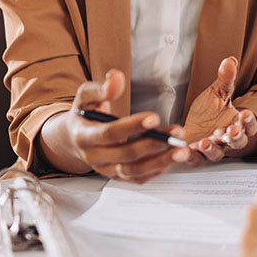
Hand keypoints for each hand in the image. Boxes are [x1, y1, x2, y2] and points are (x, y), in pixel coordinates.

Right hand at [39, 69, 199, 182]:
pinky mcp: (117, 176)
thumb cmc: (85, 114)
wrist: (73, 138)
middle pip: (126, 155)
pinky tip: (172, 158)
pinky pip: (138, 178)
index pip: (109, 134)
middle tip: (177, 133)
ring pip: (134, 171)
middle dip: (154, 144)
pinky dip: (157, 170)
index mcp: (84, 136)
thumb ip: (101, 88)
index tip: (154, 117)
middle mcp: (94, 157)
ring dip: (161, 161)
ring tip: (183, 150)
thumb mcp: (86, 96)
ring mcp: (106, 169)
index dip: (132, 127)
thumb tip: (116, 78)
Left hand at [182, 56, 256, 160]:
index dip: (249, 121)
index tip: (246, 113)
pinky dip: (191, 156)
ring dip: (212, 149)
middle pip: (237, 143)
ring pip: (217, 153)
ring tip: (205, 142)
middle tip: (231, 131)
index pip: (249, 125)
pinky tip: (186, 150)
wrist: (195, 124)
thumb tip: (230, 60)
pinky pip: (196, 159)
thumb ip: (226, 79)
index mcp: (237, 124)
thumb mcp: (218, 93)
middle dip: (235, 137)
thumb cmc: (210, 111)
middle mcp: (227, 140)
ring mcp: (213, 149)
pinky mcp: (196, 155)